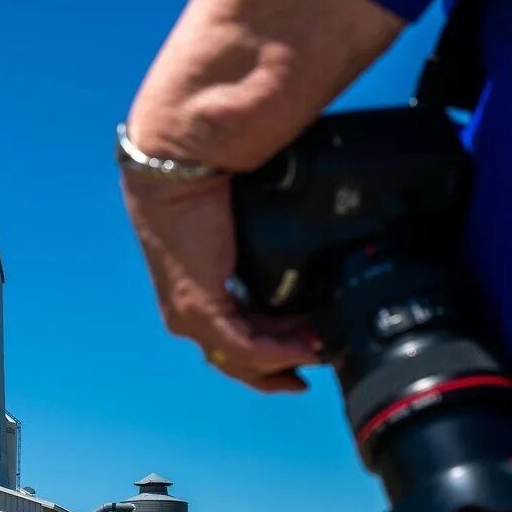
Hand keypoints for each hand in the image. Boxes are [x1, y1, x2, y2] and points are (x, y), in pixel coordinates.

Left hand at [121, 0, 402, 390]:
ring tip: (320, 346)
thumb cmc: (215, 163)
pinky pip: (241, 346)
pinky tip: (303, 347)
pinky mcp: (197, 306)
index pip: (237, 324)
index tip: (317, 335)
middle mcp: (191, 295)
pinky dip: (276, 352)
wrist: (184, 153)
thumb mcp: (260, 196)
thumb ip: (287, 204)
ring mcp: (190, 307)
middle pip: (239, 351)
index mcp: (203, 272)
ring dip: (285, 357)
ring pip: (239, 356)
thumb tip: (327, 182)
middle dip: (285, 358)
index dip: (279, 337)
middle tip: (324, 350)